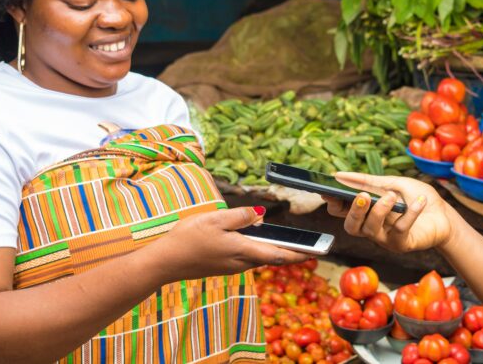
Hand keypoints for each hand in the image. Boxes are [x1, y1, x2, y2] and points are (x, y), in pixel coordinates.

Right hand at [160, 207, 307, 279]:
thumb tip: (261, 215)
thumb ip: (240, 216)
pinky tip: (253, 238)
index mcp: (242, 250)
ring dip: (272, 249)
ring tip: (288, 240)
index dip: (299, 253)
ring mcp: (232, 266)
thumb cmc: (188, 238)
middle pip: (271, 256)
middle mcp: (241, 263)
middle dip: (290, 251)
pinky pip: (246, 256)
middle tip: (310, 246)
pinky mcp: (223, 266)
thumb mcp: (215, 219)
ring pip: (258, 256)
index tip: (317, 252)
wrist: (165, 262)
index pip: (278, 254)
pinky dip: (256, 248)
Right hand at [323, 173, 454, 252]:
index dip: (333, 203)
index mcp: (365, 212)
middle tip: (362, 196)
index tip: (328, 191)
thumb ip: (368, 181)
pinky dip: (410, 214)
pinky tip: (419, 201)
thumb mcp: (392, 183)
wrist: (443, 214)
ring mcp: (385, 238)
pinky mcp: (401, 244)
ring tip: (390, 196)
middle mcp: (371, 227)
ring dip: (379, 212)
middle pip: (351, 226)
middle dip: (354, 212)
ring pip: (371, 230)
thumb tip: (339, 175)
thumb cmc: (415, 197)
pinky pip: (400, 230)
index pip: (340, 212)